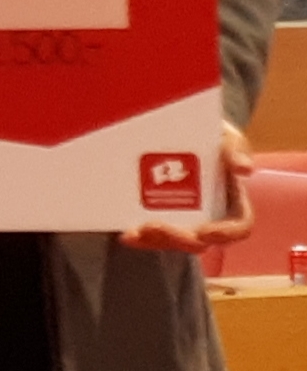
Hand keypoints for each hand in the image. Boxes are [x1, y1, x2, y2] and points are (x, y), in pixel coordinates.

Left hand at [123, 124, 254, 255]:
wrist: (177, 129)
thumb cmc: (209, 136)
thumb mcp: (224, 137)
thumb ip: (235, 148)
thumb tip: (243, 168)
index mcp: (233, 202)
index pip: (238, 227)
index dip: (225, 234)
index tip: (204, 232)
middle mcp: (210, 217)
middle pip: (198, 241)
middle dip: (177, 238)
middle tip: (154, 227)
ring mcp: (183, 219)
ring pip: (171, 241)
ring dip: (154, 241)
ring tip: (134, 233)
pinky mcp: (157, 215)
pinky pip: (150, 234)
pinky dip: (139, 237)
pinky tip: (127, 234)